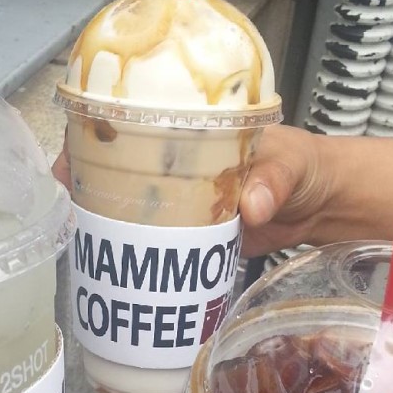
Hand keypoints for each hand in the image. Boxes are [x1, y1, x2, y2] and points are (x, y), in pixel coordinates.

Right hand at [51, 124, 331, 257]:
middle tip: (68, 210)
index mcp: (193, 133)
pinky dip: (140, 252)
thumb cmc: (306, 167)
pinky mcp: (194, 233)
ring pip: (135, 206)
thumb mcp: (290, 163)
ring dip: (109, 222)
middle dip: (88, 187)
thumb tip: (252, 206)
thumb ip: (273, 181)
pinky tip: (120, 266)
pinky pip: (161, 240)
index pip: (132, 125)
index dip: (93, 139)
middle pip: (120, 170)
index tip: (69, 159)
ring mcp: (184, 200)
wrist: (324, 205)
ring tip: (83, 241)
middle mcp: (179, 164)